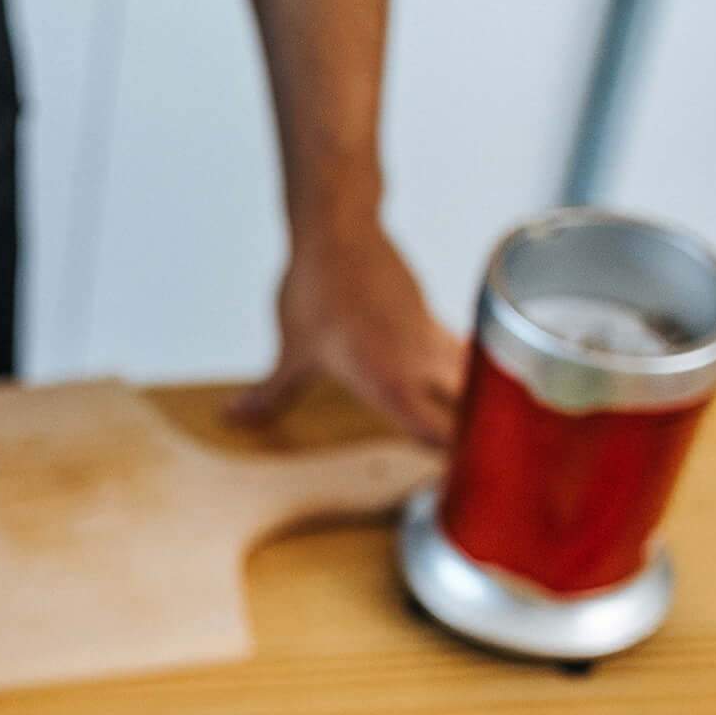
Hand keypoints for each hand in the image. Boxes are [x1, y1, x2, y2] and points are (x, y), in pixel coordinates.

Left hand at [232, 225, 464, 445]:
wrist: (338, 230)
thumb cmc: (317, 288)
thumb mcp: (291, 351)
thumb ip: (271, 393)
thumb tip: (236, 417)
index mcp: (387, 383)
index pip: (435, 436)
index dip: (451, 465)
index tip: (457, 484)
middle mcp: (418, 364)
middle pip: (470, 410)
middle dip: (479, 439)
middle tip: (479, 463)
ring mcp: (430, 337)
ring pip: (471, 378)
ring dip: (474, 403)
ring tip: (475, 429)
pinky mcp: (429, 314)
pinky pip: (455, 348)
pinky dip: (459, 368)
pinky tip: (450, 378)